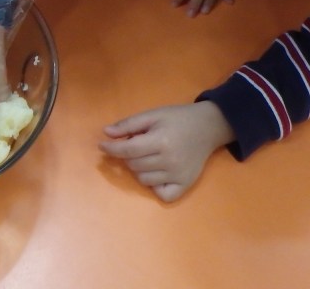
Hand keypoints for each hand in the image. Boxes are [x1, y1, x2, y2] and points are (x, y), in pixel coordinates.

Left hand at [99, 102, 234, 202]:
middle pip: (134, 165)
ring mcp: (178, 176)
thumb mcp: (152, 115)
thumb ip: (128, 124)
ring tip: (148, 156)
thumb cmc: (177, 118)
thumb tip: (106, 133)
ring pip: (143, 180)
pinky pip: (162, 194)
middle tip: (137, 144)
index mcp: (161, 141)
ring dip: (139, 169)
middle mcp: (169, 161)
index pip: (128, 150)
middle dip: (128, 155)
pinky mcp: (185, 185)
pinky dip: (154, 186)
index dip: (111, 149)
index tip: (102, 146)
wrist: (207, 127)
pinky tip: (156, 173)